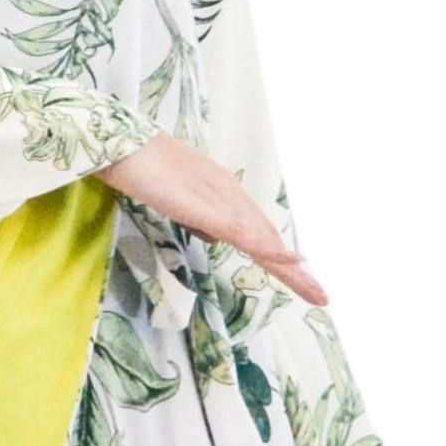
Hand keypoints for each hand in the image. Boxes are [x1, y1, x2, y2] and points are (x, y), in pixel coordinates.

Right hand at [96, 136, 329, 306]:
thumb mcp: (178, 201)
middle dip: (296, 273)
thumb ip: (199, 217)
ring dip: (291, 269)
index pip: (260, 233)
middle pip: (270, 239)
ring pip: (264, 239)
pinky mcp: (209, 208)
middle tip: (322, 298)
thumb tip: (218, 238)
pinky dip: (269, 248)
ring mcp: (222, 202)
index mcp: (226, 195)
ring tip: (315, 292)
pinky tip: (289, 262)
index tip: (303, 282)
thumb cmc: (144, 170)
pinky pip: (243, 232)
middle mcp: (232, 196)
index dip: (282, 258)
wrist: (124, 146)